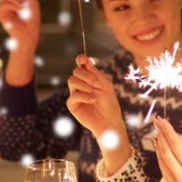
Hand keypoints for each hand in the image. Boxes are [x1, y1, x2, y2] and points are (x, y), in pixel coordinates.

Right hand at [0, 0, 39, 52]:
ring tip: (22, 8)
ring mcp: (3, 5)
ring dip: (17, 0)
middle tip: (24, 0)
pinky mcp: (0, 12)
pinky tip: (19, 11)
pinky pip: (5, 3)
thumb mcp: (31, 0)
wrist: (29, 32)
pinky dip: (14, 6)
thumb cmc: (31, 17)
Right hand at [66, 55, 130, 173]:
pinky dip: (84, 96)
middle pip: (75, 72)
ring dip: (84, 85)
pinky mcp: (72, 105)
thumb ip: (95, 73)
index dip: (80, 59)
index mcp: (89, 78)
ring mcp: (75, 94)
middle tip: (97, 84)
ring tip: (94, 93)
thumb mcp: (106, 86)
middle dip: (86, 76)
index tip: (83, 59)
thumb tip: (85, 61)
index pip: (81, 65)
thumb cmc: (110, 104)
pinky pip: (73, 96)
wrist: (110, 121)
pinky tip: (92, 100)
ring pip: (71, 81)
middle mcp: (80, 84)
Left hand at [153, 116, 181, 181]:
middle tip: (158, 124)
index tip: (163, 122)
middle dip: (161, 136)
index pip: (176, 147)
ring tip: (158, 132)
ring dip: (158, 145)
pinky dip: (161, 156)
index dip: (168, 132)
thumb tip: (169, 132)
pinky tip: (161, 146)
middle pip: (166, 154)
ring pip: (161, 161)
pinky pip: (163, 168)